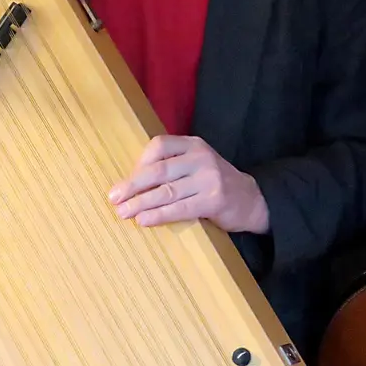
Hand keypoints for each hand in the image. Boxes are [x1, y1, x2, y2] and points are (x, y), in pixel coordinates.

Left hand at [107, 135, 269, 232]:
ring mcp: (209, 178)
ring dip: (141, 203)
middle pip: (159, 169)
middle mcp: (201, 157)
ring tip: (123, 212)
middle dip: (133, 185)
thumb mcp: (196, 165)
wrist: (252, 200)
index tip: (125, 182)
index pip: (159, 146)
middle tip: (114, 198)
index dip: (139, 163)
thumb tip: (131, 182)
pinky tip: (144, 220)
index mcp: (193, 144)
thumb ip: (172, 166)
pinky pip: (180, 208)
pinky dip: (159, 215)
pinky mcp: (214, 199)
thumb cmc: (215, 183)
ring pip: (166, 191)